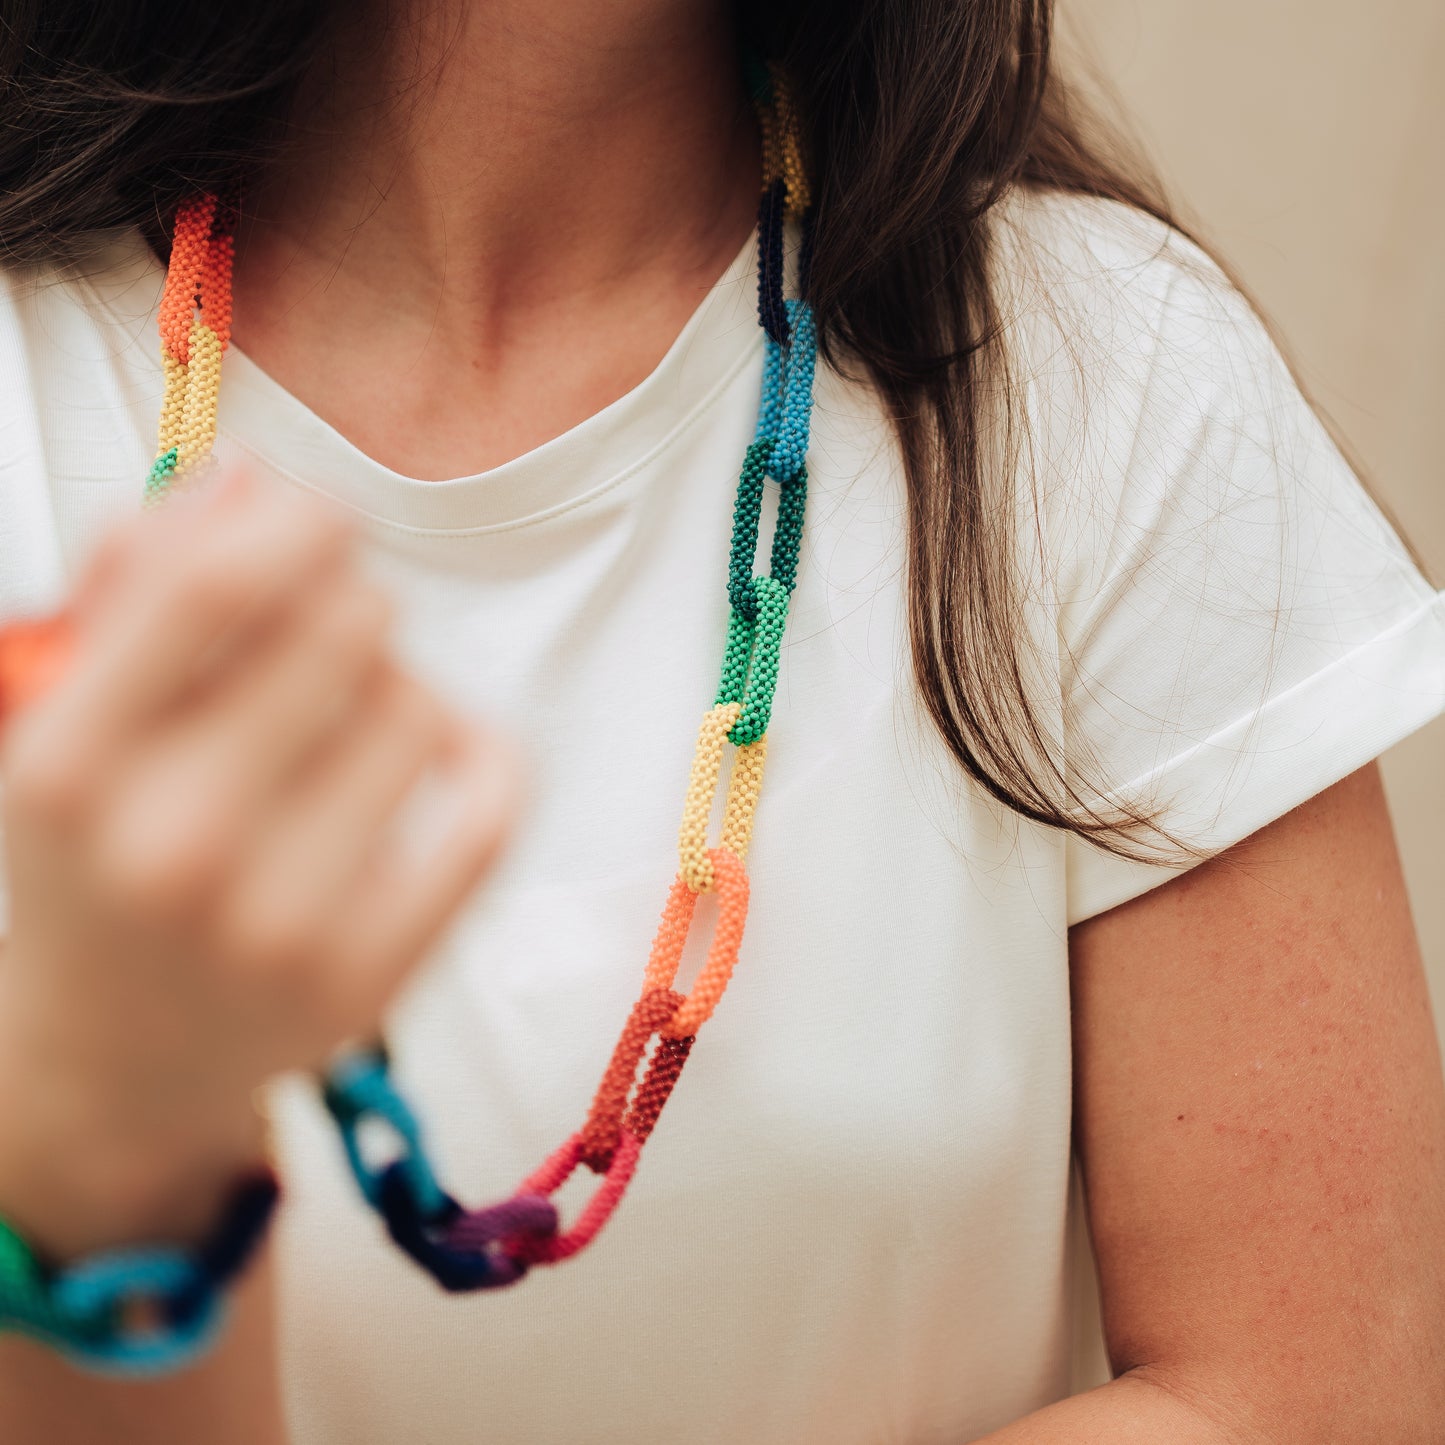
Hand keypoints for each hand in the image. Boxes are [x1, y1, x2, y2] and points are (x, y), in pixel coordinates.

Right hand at [0, 468, 520, 1252]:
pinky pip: (490, 806)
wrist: (114, 1065)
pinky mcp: (375, 971)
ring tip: (350, 722)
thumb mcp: (67, 728)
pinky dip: (485, 753)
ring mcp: (283, 923)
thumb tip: (244, 480)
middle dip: (348, 601)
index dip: (291, 522)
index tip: (314, 519)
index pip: (213, 585)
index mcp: (72, 769)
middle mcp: (174, 848)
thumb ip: (132, 592)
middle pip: (344, 627)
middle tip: (326, 633)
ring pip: (421, 707)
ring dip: (401, 685)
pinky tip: (446, 753)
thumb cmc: (98, 871)